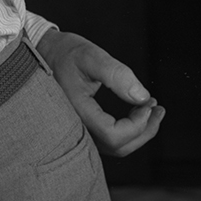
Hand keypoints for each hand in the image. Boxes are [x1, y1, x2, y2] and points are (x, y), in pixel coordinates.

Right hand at [37, 30, 165, 157]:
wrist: (42, 53)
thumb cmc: (64, 53)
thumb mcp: (91, 56)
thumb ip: (117, 74)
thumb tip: (142, 97)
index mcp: (75, 111)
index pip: (114, 135)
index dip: (138, 124)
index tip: (149, 102)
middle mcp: (74, 127)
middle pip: (118, 147)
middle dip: (145, 130)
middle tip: (158, 107)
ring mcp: (77, 129)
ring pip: (115, 147)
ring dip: (138, 132)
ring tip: (151, 109)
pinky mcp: (82, 127)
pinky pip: (108, 140)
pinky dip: (127, 131)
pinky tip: (136, 113)